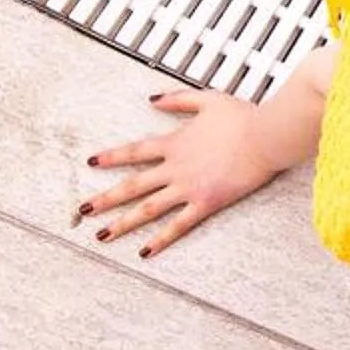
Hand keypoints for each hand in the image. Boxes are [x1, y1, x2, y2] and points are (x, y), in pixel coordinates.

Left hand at [78, 89, 287, 257]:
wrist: (266, 136)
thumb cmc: (243, 117)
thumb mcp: (208, 99)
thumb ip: (178, 99)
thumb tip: (152, 99)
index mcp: (175, 143)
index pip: (135, 151)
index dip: (111, 157)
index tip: (92, 163)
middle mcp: (175, 167)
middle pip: (132, 185)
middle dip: (105, 199)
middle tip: (83, 210)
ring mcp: (188, 187)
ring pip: (148, 209)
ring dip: (122, 223)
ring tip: (102, 235)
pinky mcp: (206, 202)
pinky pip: (179, 224)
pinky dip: (161, 239)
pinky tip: (145, 250)